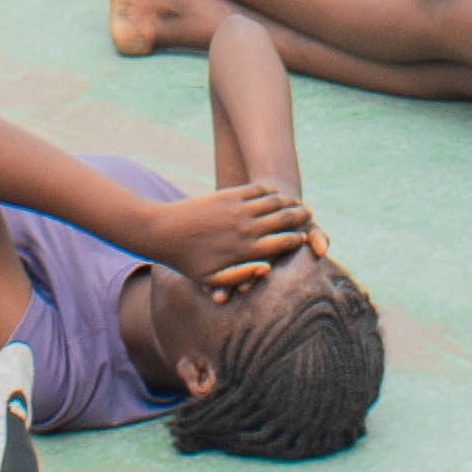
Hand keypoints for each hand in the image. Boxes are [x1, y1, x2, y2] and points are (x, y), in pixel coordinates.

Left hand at [138, 182, 310, 287]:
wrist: (162, 232)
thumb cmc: (187, 262)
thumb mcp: (212, 280)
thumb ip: (241, 277)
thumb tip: (268, 269)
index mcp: (244, 250)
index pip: (283, 242)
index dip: (297, 239)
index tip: (304, 238)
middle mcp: (245, 228)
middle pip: (284, 219)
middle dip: (300, 217)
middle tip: (310, 215)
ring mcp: (237, 209)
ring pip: (273, 202)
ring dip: (289, 201)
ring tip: (298, 202)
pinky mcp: (228, 195)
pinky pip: (256, 190)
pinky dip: (270, 191)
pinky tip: (276, 192)